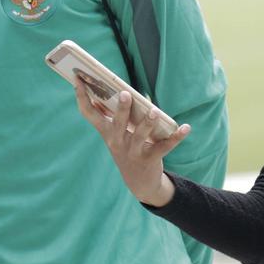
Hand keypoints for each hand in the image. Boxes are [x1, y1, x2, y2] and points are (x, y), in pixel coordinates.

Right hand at [72, 83, 189, 206]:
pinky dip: (176, 137)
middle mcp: (117, 141)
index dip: (82, 97)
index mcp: (106, 132)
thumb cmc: (126, 149)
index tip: (78, 80)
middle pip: (118, 123)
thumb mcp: (114, 136)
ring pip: (140, 135)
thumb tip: (112, 91)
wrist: (139, 183)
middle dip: (123, 108)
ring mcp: (133, 151)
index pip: (89, 113)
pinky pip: (164, 147)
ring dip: (148, 122)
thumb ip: (112, 117)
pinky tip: (186, 128)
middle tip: (126, 94)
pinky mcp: (150, 159)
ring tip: (154, 111)